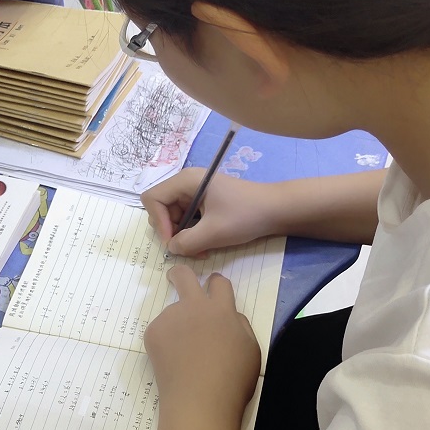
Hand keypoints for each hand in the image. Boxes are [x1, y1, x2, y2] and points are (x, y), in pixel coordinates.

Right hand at [142, 170, 279, 258]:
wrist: (276, 209)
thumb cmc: (245, 216)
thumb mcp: (213, 233)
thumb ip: (186, 243)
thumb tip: (172, 248)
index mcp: (186, 180)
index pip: (152, 199)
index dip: (158, 222)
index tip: (174, 241)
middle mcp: (187, 182)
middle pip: (161, 208)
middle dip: (171, 231)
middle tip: (189, 248)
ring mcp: (196, 191)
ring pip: (174, 216)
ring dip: (183, 236)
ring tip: (201, 249)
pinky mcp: (205, 200)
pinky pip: (188, 217)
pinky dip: (192, 233)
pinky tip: (206, 243)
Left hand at [144, 265, 260, 419]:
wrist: (199, 403)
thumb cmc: (232, 381)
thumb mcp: (252, 350)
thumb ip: (240, 325)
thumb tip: (229, 315)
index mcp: (222, 310)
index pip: (219, 282)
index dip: (217, 284)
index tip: (213, 288)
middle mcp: (194, 306)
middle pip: (184, 276)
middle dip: (180, 274)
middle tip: (177, 280)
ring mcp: (170, 318)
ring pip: (173, 313)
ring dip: (178, 325)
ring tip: (185, 356)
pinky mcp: (153, 333)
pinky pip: (161, 330)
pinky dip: (166, 342)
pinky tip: (173, 363)